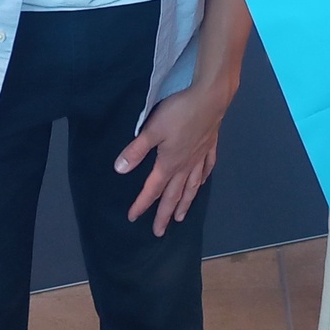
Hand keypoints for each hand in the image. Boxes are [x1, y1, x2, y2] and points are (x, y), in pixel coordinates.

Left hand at [114, 82, 229, 236]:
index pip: (153, 189)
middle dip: (164, 214)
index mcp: (169, 163)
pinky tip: (203, 182)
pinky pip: (207, 168)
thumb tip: (119, 170)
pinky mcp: (210, 146)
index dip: (142, 204)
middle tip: (159, 232)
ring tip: (181, 217)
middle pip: (174, 195)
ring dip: (185, 203)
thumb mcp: (152, 129)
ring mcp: (200, 157)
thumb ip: (136, 150)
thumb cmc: (179, 112)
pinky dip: (204, 178)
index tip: (133, 217)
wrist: (210, 98)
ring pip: (192, 186)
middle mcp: (186, 165)